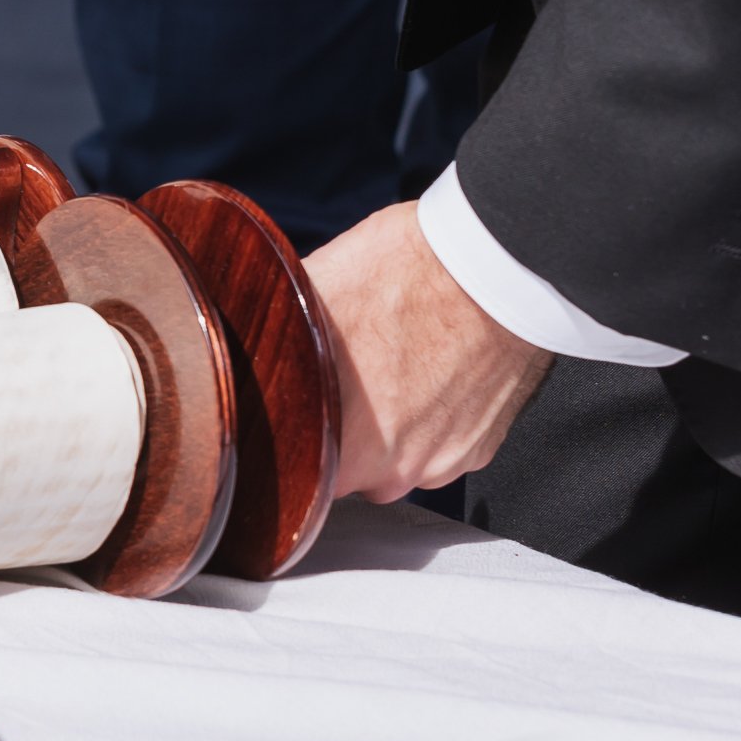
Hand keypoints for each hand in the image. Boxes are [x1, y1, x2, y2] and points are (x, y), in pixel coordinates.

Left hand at [303, 200, 554, 501]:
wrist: (498, 266)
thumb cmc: (407, 274)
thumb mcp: (312, 294)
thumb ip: (281, 339)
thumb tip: (243, 333)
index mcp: (347, 445)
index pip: (297, 475)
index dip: (284, 444)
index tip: (281, 416)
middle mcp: (398, 469)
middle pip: (345, 471)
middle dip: (334, 433)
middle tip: (333, 381)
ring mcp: (445, 460)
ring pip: (393, 459)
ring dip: (384, 428)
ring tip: (384, 369)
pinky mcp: (481, 445)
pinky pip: (437, 445)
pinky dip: (426, 419)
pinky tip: (422, 372)